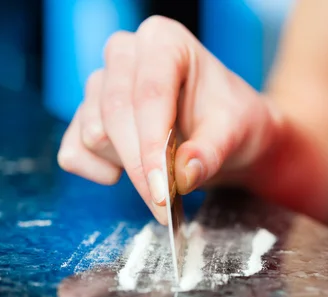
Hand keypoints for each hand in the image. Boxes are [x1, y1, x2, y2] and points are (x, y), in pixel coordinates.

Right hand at [57, 16, 279, 224]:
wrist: (227, 132)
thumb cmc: (231, 120)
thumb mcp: (234, 132)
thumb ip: (210, 152)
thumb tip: (183, 176)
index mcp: (164, 42)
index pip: (149, 95)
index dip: (152, 147)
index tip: (162, 190)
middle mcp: (126, 55)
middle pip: (115, 115)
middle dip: (140, 167)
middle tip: (165, 205)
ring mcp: (101, 84)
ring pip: (94, 134)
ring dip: (127, 167)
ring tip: (164, 178)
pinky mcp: (86, 116)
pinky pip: (74, 151)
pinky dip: (97, 171)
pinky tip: (127, 174)